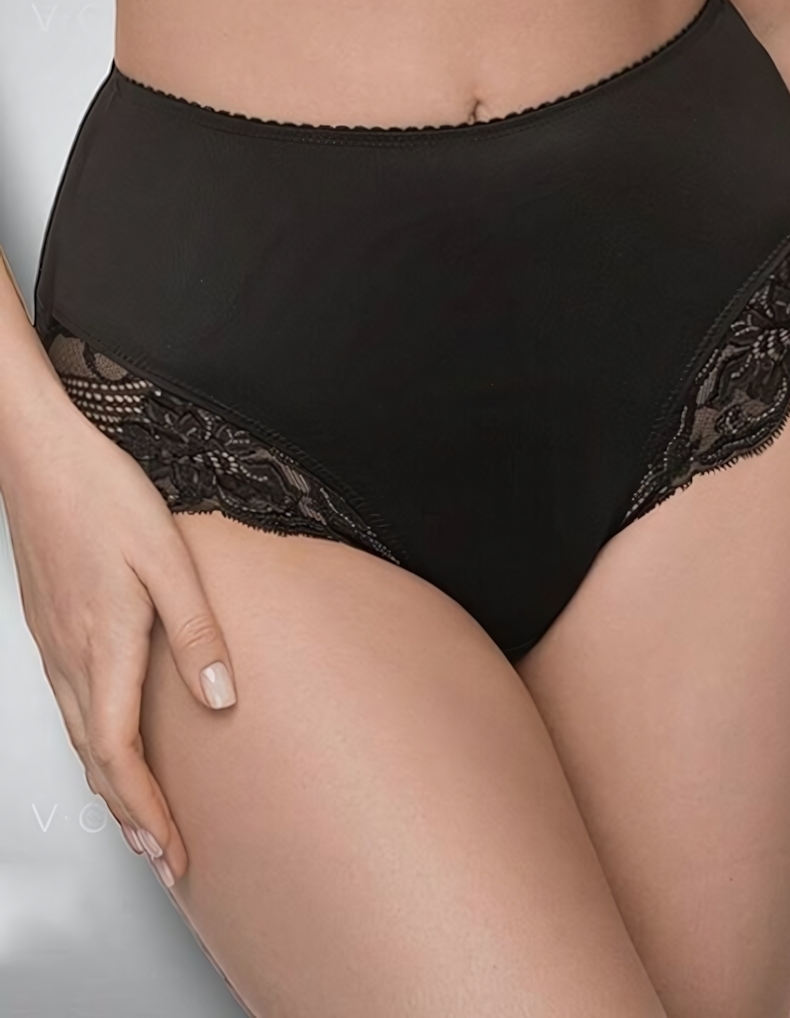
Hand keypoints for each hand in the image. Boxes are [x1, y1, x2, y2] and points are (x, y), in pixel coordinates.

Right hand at [1, 395, 236, 884]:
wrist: (38, 458)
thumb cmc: (103, 498)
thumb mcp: (168, 560)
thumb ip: (197, 632)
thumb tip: (222, 699)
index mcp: (103, 648)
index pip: (121, 756)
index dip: (148, 810)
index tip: (174, 852)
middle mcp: (69, 659)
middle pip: (96, 762)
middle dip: (131, 817)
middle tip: (164, 859)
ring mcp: (53, 646)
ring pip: (80, 739)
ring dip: (111, 788)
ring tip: (142, 820)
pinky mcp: (49, 629)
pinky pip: (71, 709)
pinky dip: (94, 748)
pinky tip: (111, 747)